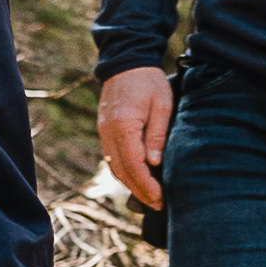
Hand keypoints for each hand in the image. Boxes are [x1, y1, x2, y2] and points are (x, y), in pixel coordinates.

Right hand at [97, 67, 172, 211]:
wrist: (126, 62)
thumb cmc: (148, 81)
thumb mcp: (162, 105)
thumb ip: (156, 135)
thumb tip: (153, 164)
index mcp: (124, 126)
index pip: (134, 166)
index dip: (147, 186)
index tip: (160, 199)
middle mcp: (108, 133)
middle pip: (122, 172)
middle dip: (140, 191)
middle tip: (158, 204)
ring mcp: (104, 133)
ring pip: (115, 167)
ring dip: (131, 184)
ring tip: (149, 196)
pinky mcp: (105, 131)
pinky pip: (112, 158)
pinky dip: (124, 172)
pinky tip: (137, 179)